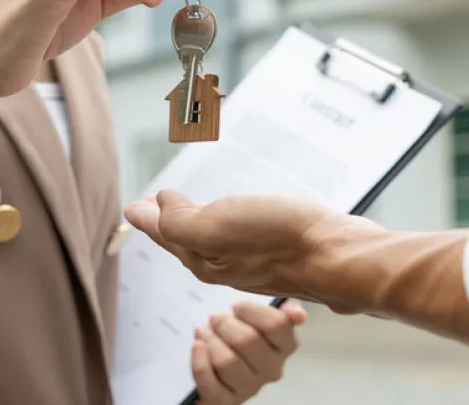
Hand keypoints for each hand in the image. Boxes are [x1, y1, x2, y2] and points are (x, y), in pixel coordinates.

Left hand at [124, 190, 379, 300]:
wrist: (336, 255)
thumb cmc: (279, 240)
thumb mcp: (216, 227)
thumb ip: (180, 220)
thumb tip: (160, 205)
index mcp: (203, 258)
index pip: (166, 234)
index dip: (148, 218)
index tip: (132, 206)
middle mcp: (224, 263)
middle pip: (186, 240)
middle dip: (166, 224)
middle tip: (151, 206)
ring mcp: (251, 258)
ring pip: (212, 239)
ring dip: (193, 222)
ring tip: (184, 208)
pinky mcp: (276, 249)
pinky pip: (237, 234)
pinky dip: (224, 221)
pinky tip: (232, 216)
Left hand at [192, 300, 305, 403]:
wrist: (223, 363)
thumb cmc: (246, 331)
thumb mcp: (266, 315)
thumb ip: (284, 310)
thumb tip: (298, 314)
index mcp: (286, 346)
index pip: (277, 324)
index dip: (252, 311)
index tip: (237, 306)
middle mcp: (272, 369)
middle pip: (248, 341)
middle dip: (225, 324)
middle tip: (215, 317)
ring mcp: (249, 387)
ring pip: (227, 361)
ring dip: (210, 341)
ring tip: (203, 330)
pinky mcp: (225, 401)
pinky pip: (210, 383)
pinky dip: (200, 363)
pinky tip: (197, 346)